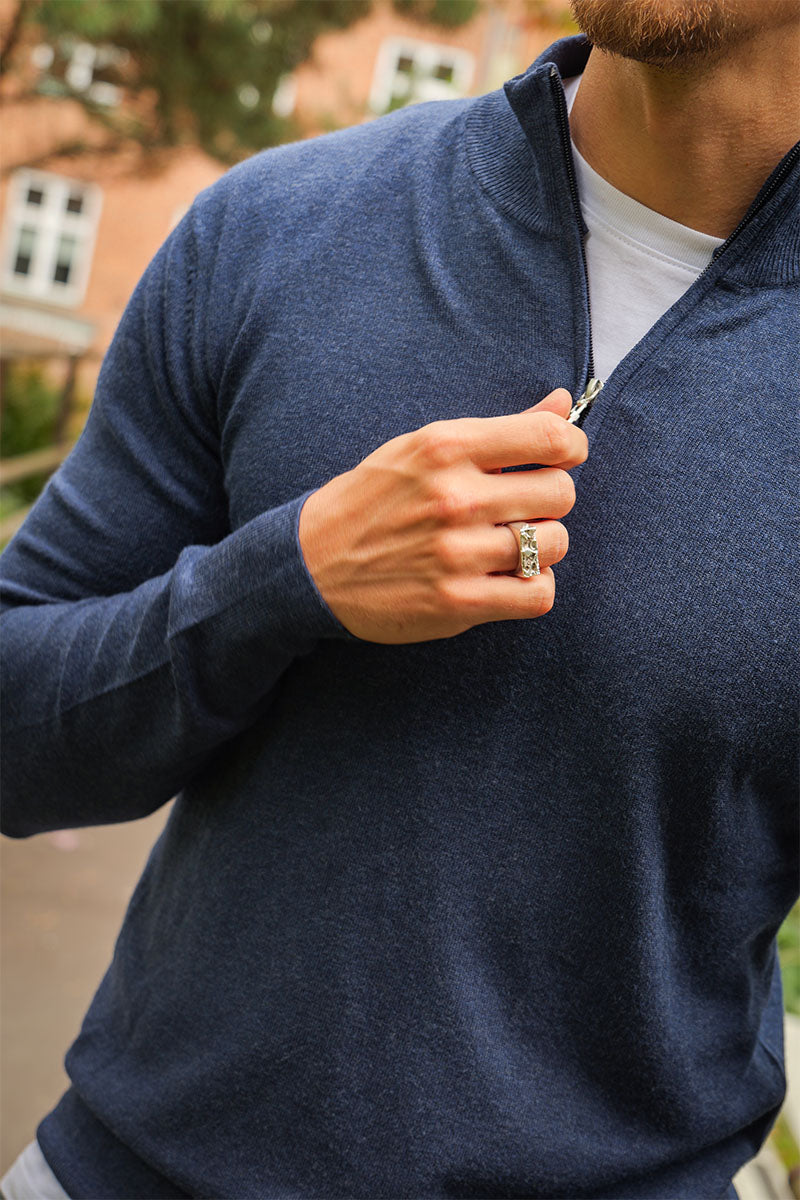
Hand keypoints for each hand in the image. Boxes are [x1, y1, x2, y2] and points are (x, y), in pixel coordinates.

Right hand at [298, 388, 586, 643]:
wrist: (310, 565)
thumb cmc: (373, 501)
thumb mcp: (423, 448)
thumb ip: (499, 431)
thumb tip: (562, 403)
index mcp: (445, 447)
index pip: (549, 439)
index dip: (571, 448)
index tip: (561, 459)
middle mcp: (453, 496)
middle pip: (560, 493)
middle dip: (549, 501)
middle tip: (521, 509)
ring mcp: (455, 552)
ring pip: (554, 544)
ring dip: (541, 548)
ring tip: (509, 546)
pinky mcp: (456, 602)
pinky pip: (537, 594)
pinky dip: (533, 588)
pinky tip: (508, 580)